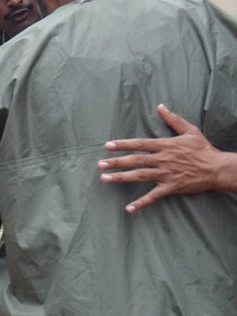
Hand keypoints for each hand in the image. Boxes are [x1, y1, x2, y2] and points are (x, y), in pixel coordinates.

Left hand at [98, 104, 228, 211]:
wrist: (217, 168)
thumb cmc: (203, 149)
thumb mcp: (190, 130)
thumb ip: (173, 119)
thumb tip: (160, 106)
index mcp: (166, 146)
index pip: (140, 144)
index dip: (123, 144)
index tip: (108, 146)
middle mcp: (163, 159)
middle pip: (135, 160)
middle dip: (116, 162)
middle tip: (99, 164)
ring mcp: (166, 174)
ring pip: (140, 176)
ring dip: (121, 178)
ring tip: (104, 178)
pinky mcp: (171, 187)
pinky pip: (153, 196)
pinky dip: (141, 203)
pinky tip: (128, 209)